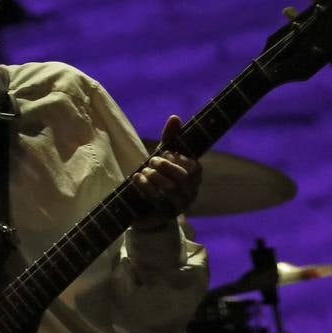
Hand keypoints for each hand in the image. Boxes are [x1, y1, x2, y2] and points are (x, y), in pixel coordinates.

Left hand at [132, 114, 201, 229]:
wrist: (145, 206)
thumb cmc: (159, 176)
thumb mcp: (164, 156)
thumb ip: (170, 138)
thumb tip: (175, 117)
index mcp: (195, 177)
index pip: (193, 165)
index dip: (177, 158)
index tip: (163, 153)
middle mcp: (192, 192)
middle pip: (183, 177)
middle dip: (165, 166)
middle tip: (151, 160)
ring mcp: (180, 206)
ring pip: (171, 189)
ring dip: (154, 176)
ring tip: (143, 170)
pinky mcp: (165, 215)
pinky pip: (158, 200)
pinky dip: (145, 186)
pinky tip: (136, 178)